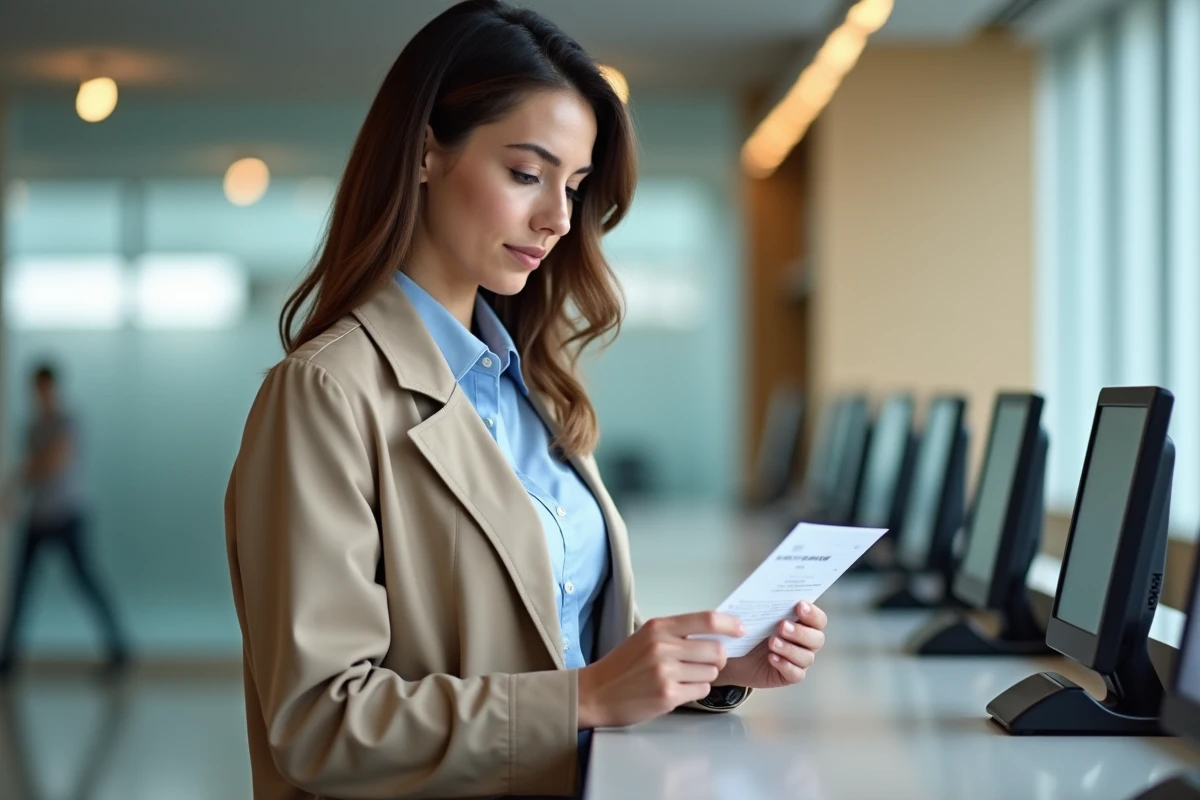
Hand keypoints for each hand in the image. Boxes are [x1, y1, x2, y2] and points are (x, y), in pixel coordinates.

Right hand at [576, 611, 743, 729]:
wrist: (596, 692)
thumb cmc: (623, 666)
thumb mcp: (646, 637)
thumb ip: (677, 633)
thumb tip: (715, 632)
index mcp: (659, 627)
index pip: (707, 619)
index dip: (730, 624)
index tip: (740, 628)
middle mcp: (663, 646)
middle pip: (716, 649)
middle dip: (717, 658)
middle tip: (705, 663)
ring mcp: (666, 672)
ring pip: (711, 672)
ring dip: (704, 677)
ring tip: (682, 677)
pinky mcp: (668, 695)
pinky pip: (701, 691)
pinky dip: (695, 691)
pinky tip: (676, 689)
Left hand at [714, 602, 826, 689]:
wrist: (735, 655)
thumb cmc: (750, 630)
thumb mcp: (756, 615)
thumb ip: (766, 604)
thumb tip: (765, 590)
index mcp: (802, 623)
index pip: (818, 619)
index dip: (813, 613)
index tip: (799, 605)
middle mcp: (805, 642)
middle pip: (817, 638)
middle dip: (801, 632)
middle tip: (782, 626)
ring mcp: (798, 660)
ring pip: (807, 657)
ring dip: (790, 649)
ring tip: (772, 642)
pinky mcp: (789, 676)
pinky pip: (796, 674)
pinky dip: (785, 665)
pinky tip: (772, 658)